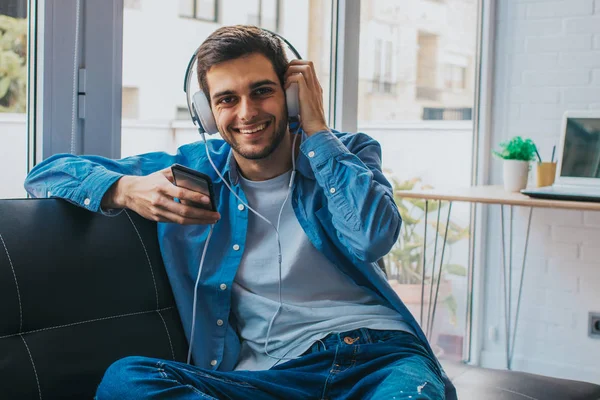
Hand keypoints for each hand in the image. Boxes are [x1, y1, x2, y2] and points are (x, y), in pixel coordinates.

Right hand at [101, 167, 219, 224]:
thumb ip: (178, 175)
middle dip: (202, 215)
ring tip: (211, 220)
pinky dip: (189, 221)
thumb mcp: (163, 174)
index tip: (208, 200)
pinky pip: (176, 221)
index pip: (181, 193)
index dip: (195, 197)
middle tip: (216, 215)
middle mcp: (159, 200)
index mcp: (161, 187)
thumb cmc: (150, 181)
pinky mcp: (157, 218)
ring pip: (181, 219)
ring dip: (198, 221)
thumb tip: (197, 180)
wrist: (129, 192)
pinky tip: (199, 220)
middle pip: (184, 211)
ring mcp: (158, 211)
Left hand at [284, 60, 329, 135]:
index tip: (287, 74)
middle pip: (308, 63)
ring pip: (305, 67)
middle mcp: (316, 86)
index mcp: (316, 88)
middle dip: (294, 64)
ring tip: (285, 80)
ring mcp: (313, 89)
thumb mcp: (305, 106)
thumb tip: (288, 96)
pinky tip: (285, 87)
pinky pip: (298, 78)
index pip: (309, 68)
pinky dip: (290, 79)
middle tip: (285, 74)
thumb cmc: (309, 121)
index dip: (297, 66)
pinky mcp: (307, 94)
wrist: (316, 129)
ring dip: (292, 70)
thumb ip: (299, 98)